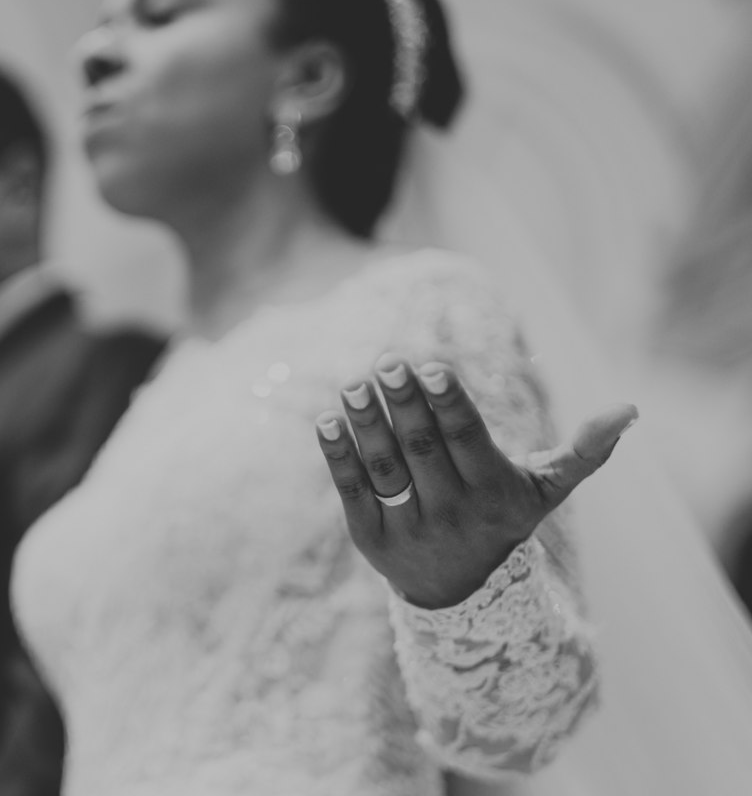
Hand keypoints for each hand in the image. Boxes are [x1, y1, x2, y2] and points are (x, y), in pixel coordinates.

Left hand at [315, 353, 636, 608]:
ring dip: (365, 423)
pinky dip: (338, 455)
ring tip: (353, 384)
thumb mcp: (546, 492)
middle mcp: (451, 512)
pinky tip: (326, 420)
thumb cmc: (504, 521)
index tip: (430, 365)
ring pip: (384, 467)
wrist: (462, 594)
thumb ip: (585, 452)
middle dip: (403, 402)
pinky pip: (351, 490)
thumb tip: (629, 409)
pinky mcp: (371, 537)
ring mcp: (408, 527)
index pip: (465, 440)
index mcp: (493, 493)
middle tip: (386, 361)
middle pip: (421, 448)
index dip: (447, 402)